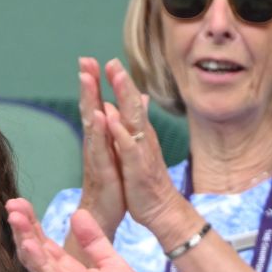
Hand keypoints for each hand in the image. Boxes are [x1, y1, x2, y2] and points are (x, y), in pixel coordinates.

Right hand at [7, 198, 173, 271]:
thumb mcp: (111, 264)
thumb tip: (77, 212)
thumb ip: (94, 241)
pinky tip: (30, 248)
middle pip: (37, 252)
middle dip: (23, 228)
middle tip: (10, 203)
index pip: (45, 244)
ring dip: (26, 242)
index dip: (32, 224)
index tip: (18, 202)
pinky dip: (41, 265)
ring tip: (14, 219)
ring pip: (40, 266)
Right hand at [75, 57, 126, 239]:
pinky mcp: (102, 172)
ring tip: (87, 78)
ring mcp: (96, 157)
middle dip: (87, 84)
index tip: (90, 60)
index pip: (95, 106)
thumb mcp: (117, 154)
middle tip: (84, 60)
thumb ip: (116, 129)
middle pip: (89, 109)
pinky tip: (98, 115)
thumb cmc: (111, 186)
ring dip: (89, 100)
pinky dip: (98, 131)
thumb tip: (120, 107)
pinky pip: (100, 148)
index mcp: (100, 139)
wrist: (104, 217)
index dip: (93, 84)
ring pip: (91, 124)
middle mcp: (95, 145)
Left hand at [102, 59, 192, 240]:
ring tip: (116, 79)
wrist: (161, 210)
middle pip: (132, 105)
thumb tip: (127, 108)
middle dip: (123, 83)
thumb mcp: (138, 152)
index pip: (130, 104)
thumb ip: (133, 128)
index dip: (121, 83)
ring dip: (124, 99)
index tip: (110, 62)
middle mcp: (142, 139)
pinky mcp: (137, 169)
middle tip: (113, 61)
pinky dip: (120, 133)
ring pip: (133, 121)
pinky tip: (112, 120)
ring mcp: (140, 152)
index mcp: (138, 135)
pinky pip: (128, 148)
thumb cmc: (146, 182)